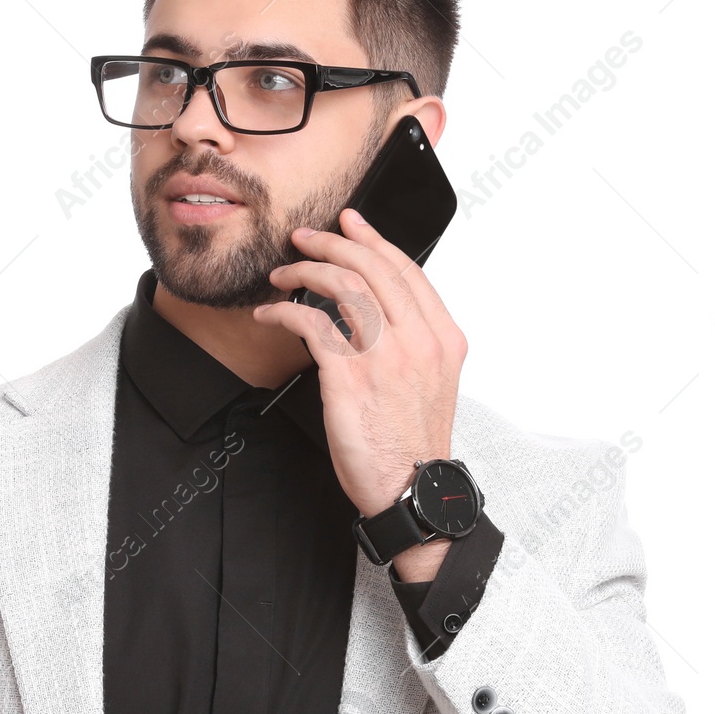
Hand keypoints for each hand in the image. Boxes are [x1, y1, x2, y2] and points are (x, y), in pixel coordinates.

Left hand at [253, 205, 468, 546]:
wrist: (412, 490)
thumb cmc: (414, 444)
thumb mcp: (432, 383)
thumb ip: (414, 343)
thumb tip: (378, 314)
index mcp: (443, 338)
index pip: (406, 270)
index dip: (373, 239)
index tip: (351, 223)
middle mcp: (418, 340)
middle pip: (372, 268)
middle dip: (332, 243)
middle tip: (304, 239)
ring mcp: (385, 356)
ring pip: (342, 286)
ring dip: (304, 271)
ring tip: (283, 274)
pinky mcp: (348, 377)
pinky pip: (311, 324)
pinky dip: (284, 313)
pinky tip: (271, 315)